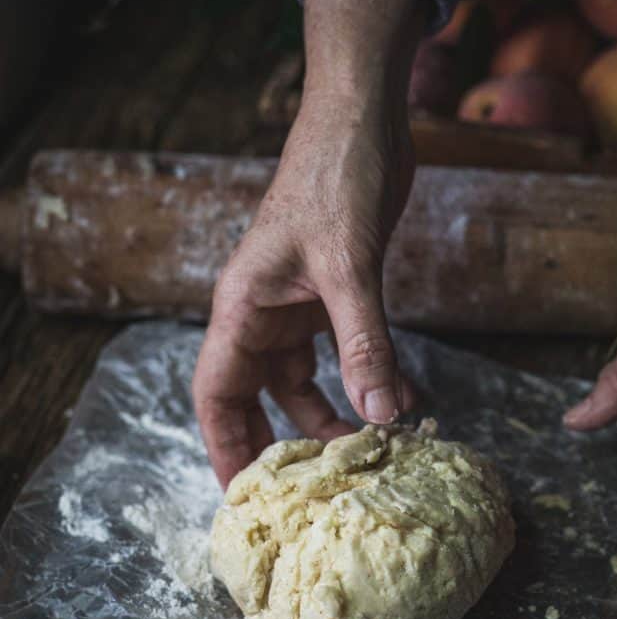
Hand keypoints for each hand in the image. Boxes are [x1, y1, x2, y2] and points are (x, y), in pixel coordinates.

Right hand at [193, 0, 426, 487]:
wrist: (362, 122)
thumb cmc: (335, 180)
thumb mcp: (349, 269)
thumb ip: (364, 345)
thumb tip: (384, 417)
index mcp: (241, 307)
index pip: (217, 392)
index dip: (225, 446)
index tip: (244, 496)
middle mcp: (262, 312)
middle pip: (254, 396)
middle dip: (276, 444)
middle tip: (305, 495)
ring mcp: (297, 305)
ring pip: (300, 381)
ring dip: (329, 417)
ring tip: (365, 453)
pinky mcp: (332, 295)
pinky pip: (339, 354)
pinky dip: (362, 382)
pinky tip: (398, 403)